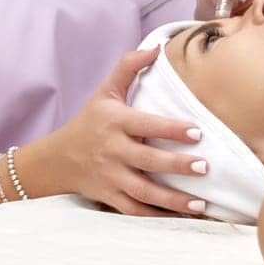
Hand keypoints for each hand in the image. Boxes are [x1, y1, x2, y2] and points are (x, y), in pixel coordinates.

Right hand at [50, 48, 211, 217]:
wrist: (58, 158)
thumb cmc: (90, 121)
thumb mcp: (105, 92)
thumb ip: (129, 68)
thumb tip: (156, 47)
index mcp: (115, 122)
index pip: (146, 125)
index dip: (171, 129)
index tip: (197, 132)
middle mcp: (112, 151)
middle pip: (148, 161)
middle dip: (177, 165)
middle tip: (205, 167)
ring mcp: (111, 177)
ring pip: (144, 191)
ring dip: (173, 200)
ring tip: (200, 204)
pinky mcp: (110, 197)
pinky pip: (135, 211)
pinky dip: (158, 216)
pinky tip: (182, 217)